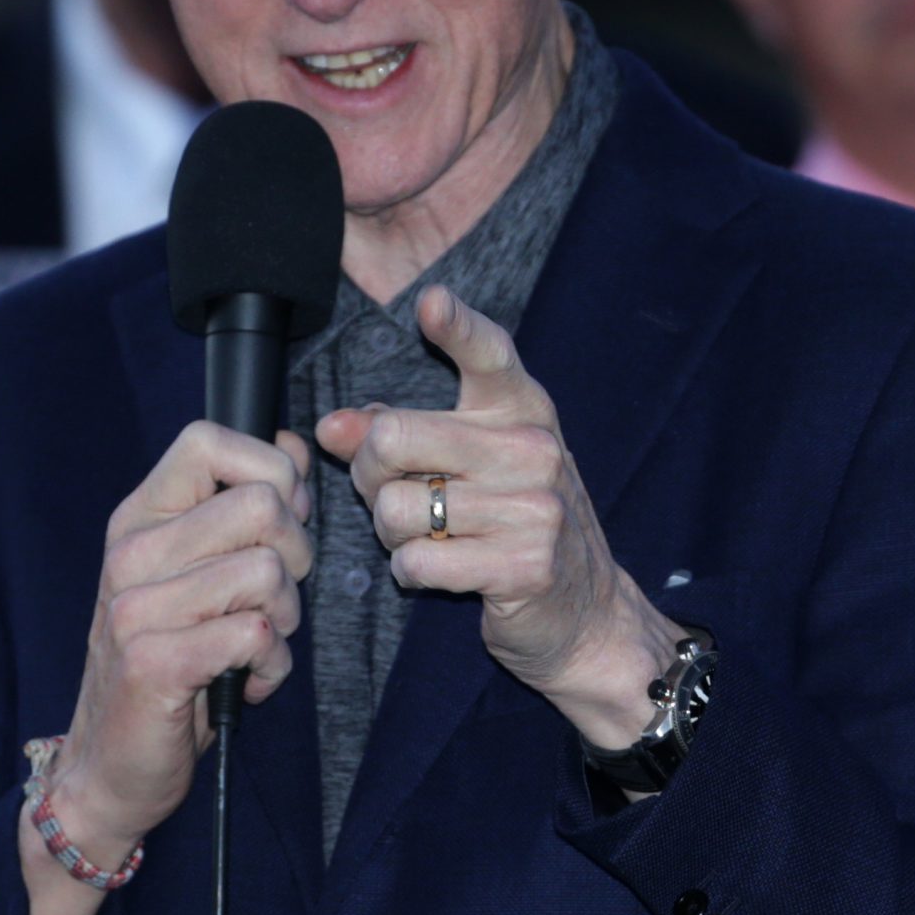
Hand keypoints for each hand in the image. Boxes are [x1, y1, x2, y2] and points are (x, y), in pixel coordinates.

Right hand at [47, 423, 311, 863]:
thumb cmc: (169, 663)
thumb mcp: (200, 571)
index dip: (267, 471)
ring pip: (269, 572)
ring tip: (250, 645)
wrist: (111, 767)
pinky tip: (242, 682)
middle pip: (262, 504)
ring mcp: (136, 607)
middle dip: (295, 555)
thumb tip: (294, 447)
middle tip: (270, 600)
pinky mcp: (154, 663)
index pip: (208, 439)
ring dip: (284, 619)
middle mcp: (130, 553)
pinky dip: (271, 665)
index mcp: (139, 518)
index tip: (276, 523)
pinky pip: (256, 633)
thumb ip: (241, 507)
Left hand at [315, 286, 677, 743]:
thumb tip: (330, 426)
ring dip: (392, 534)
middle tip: (395, 495)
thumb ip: (397, 434)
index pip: (488, 354)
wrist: (585, 612)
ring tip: (430, 538)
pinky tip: (442, 570)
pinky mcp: (525, 566)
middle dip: (369, 476)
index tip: (430, 302)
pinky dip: (412, 571)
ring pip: (395, 509)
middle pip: (392, 440)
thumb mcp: (466, 464)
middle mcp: (532, 449)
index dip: (456, 327)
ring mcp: (535, 508)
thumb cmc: (510, 523)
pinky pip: (416, 560)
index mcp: (520, 409)